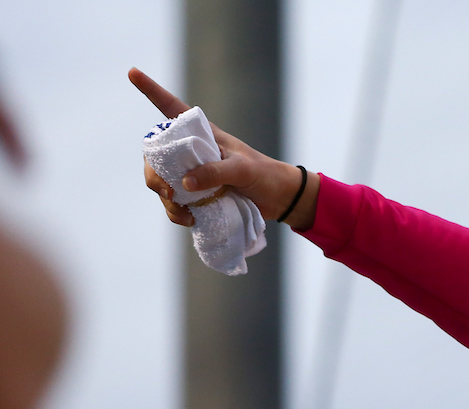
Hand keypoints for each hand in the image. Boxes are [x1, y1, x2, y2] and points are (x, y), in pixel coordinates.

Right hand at [129, 67, 318, 228]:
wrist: (279, 199)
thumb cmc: (264, 175)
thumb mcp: (243, 169)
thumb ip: (216, 172)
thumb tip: (184, 182)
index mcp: (202, 134)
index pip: (171, 107)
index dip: (151, 90)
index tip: (132, 72)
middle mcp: (192, 152)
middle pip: (155, 156)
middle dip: (154, 175)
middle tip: (169, 193)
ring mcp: (192, 174)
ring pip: (161, 183)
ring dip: (167, 200)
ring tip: (186, 214)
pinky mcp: (196, 195)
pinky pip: (174, 203)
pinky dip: (176, 213)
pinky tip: (190, 220)